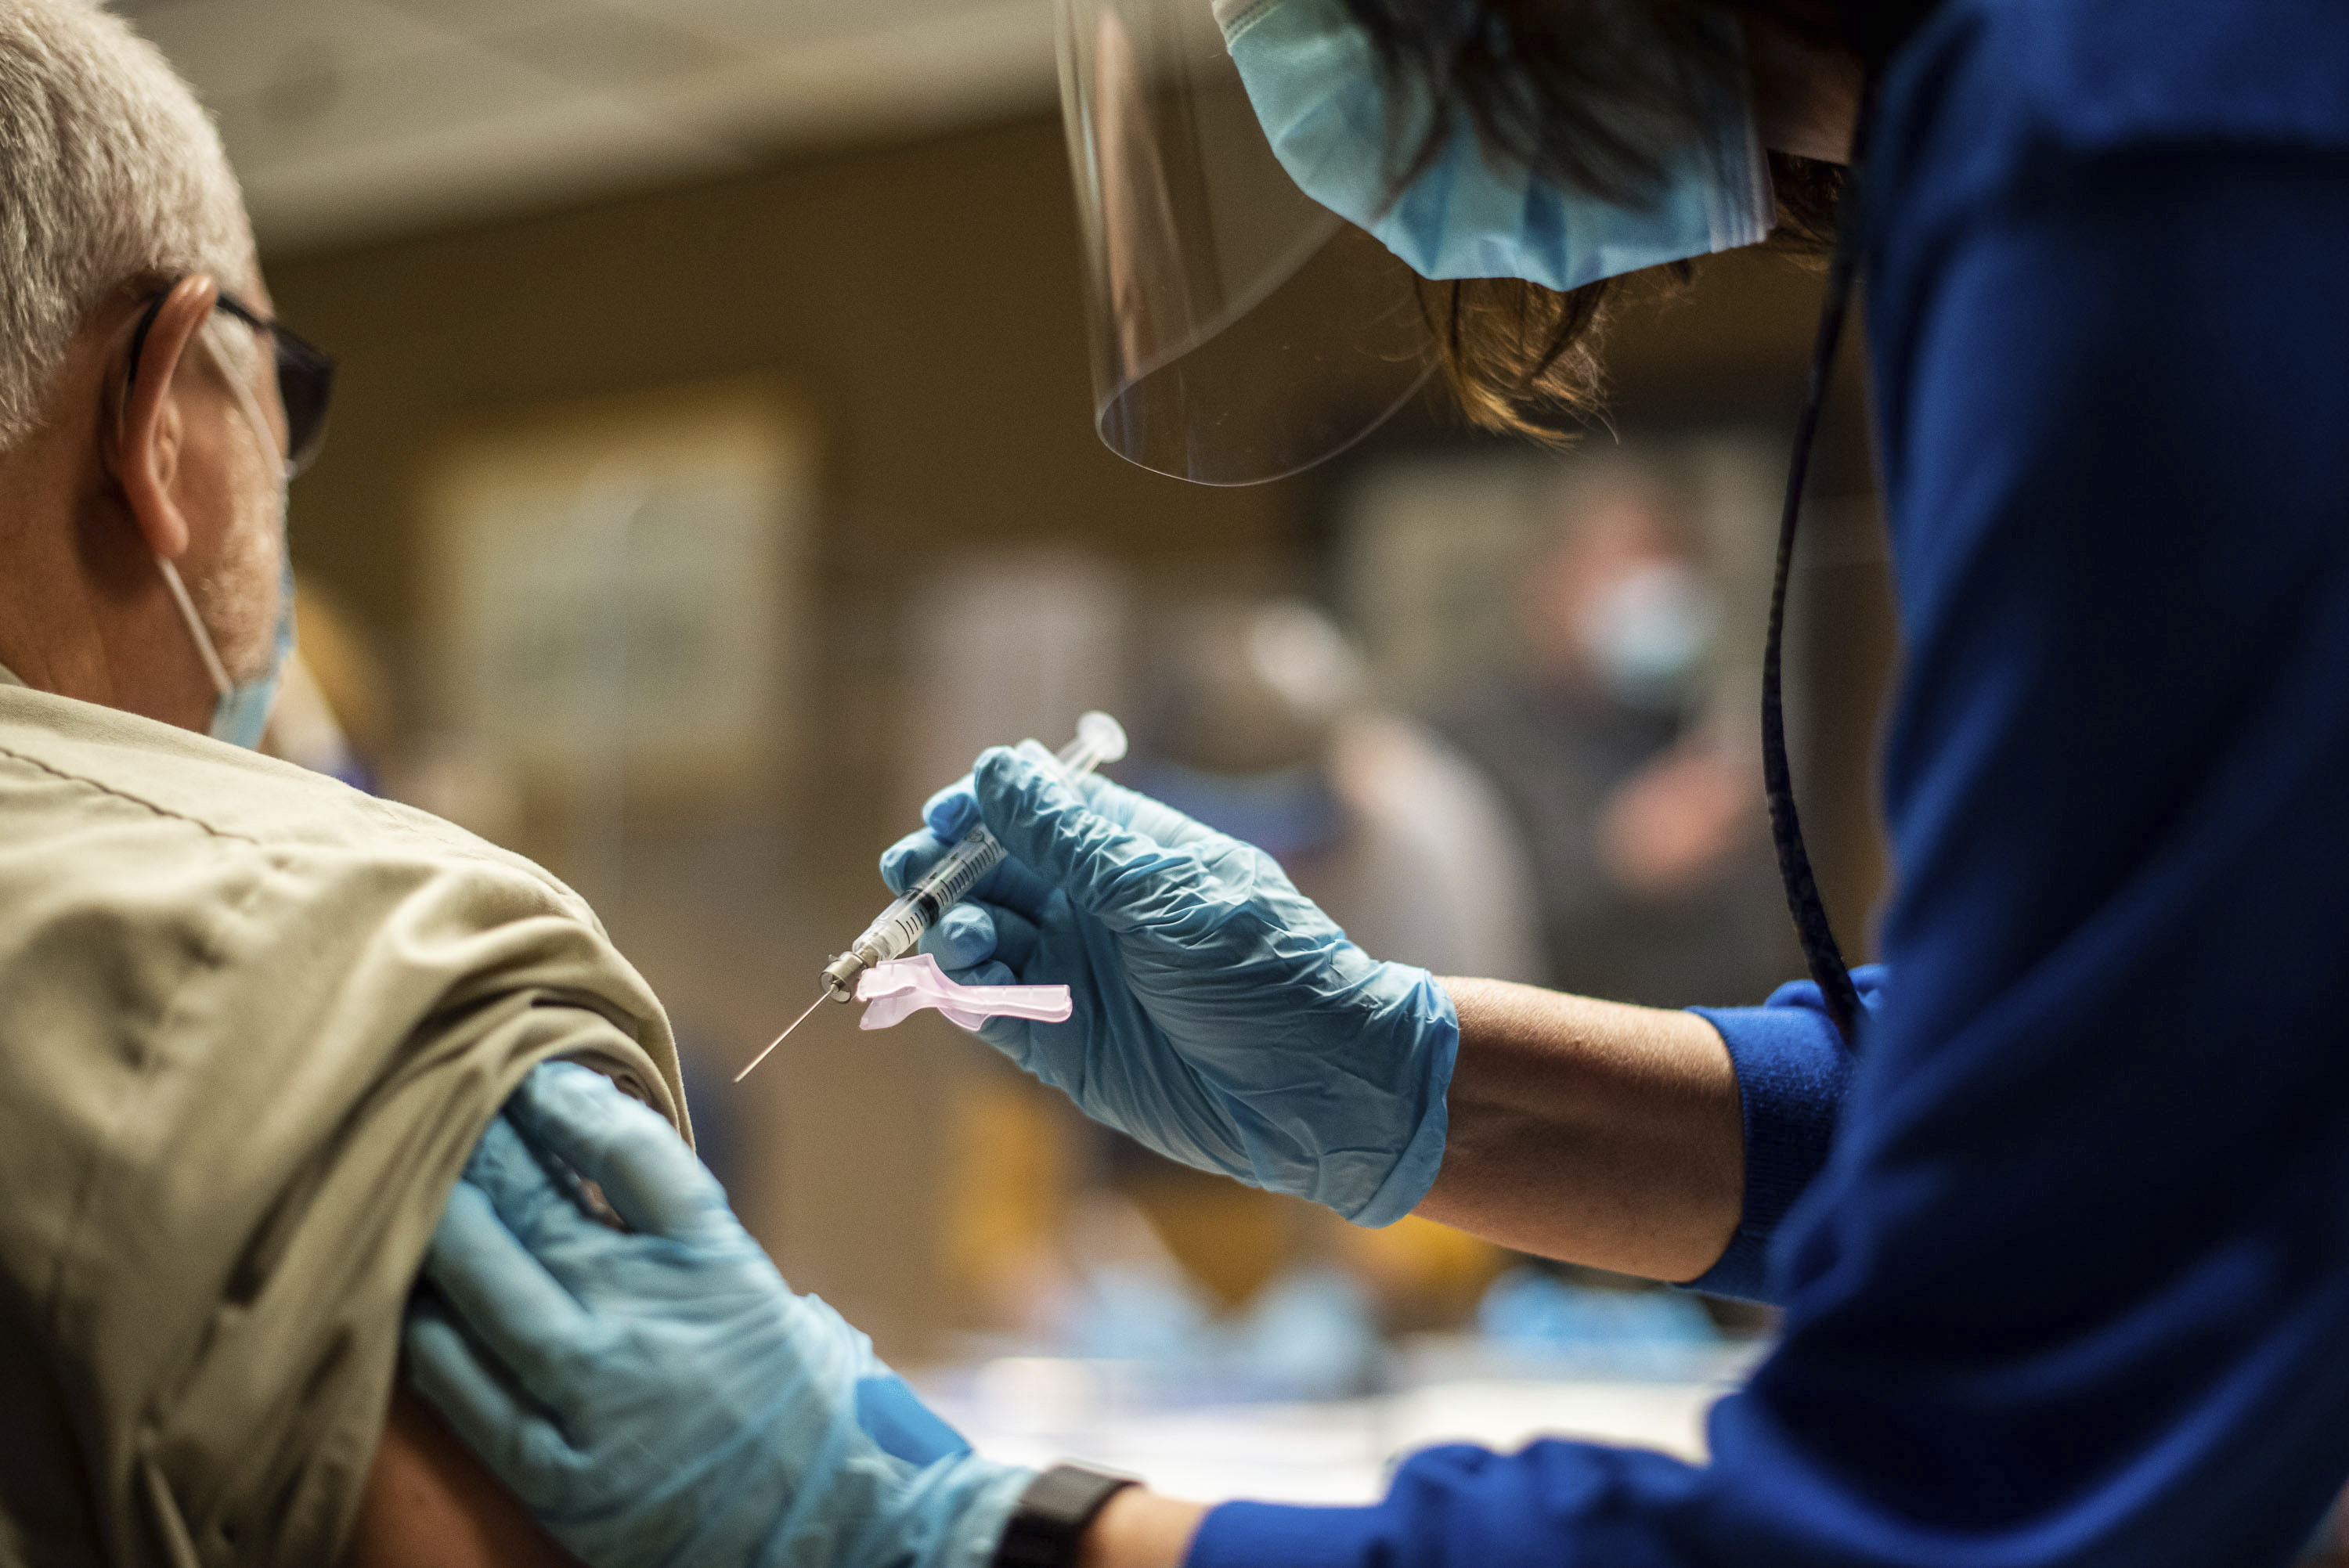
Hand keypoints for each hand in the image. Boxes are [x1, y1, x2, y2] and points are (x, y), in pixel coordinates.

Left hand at [404, 1063, 1029, 1567]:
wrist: (824, 1512)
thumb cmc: (779, 1383)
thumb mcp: (740, 1271)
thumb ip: (663, 1203)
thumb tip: (573, 1118)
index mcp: (711, 1258)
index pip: (622, 1148)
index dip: (561, 1097)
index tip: (523, 1065)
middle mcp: (652, 1318)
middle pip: (539, 1204)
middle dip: (477, 1145)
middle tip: (433, 1098)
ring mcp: (598, 1399)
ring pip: (489, 1286)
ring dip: (441, 1223)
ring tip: (403, 1177)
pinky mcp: (561, 1475)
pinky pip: (467, 1390)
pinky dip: (430, 1334)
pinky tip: (409, 1294)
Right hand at [881, 745, 1456, 1226]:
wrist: (1320, 1088)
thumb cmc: (1265, 972)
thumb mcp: (1166, 896)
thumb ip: (1074, 843)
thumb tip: (998, 770)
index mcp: (1128, 855)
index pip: (1035, 812)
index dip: (983, 807)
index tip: (948, 812)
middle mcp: (1092, 910)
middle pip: (990, 873)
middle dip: (945, 867)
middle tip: (915, 869)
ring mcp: (1074, 976)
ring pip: (980, 940)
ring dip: (952, 930)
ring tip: (964, 937)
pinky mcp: (1062, 1046)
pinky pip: (991, 1009)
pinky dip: (962, 993)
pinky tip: (958, 982)